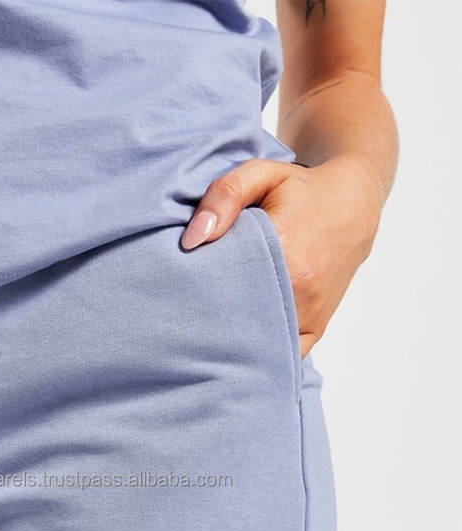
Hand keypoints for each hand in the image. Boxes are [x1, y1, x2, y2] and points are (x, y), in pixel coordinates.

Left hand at [180, 156, 381, 357]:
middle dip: (209, 319)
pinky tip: (235, 346)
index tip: (177, 290)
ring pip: (259, 342)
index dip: (198, 291)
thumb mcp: (260, 175)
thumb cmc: (301, 190)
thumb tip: (192, 241)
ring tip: (205, 329)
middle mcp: (301, 290)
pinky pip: (281, 354)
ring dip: (231, 340)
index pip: (226, 284)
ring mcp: (310, 315)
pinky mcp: (315, 329)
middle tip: (183, 315)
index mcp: (285, 250)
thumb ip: (223, 196)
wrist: (353, 207)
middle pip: (238, 318)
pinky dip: (257, 354)